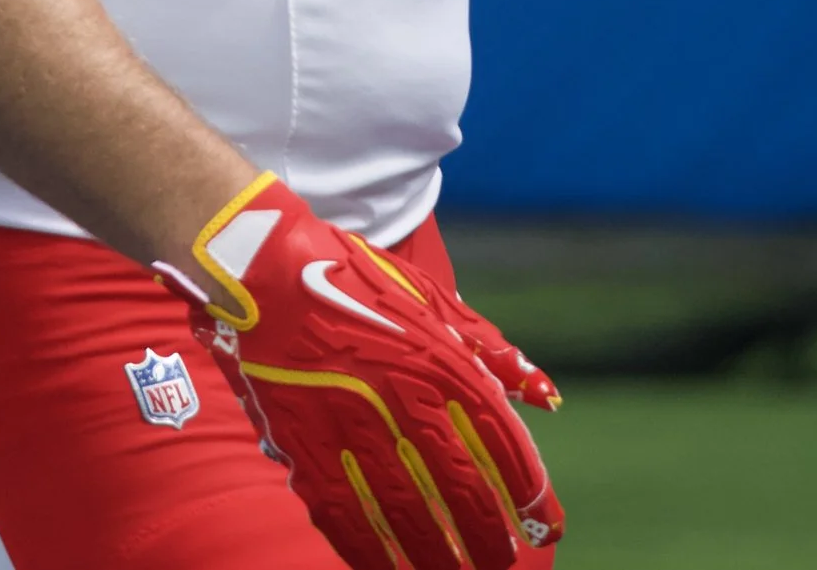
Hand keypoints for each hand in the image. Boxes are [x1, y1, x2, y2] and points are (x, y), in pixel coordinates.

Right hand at [162, 173, 561, 568]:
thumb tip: (548, 396)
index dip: (528, 485)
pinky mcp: (306, 448)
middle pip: (458, 484)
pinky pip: (346, 515)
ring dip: (438, 554)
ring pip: (406, 511)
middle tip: (503, 559)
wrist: (269, 274)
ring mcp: (351, 427)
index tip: (546, 518)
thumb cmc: (359, 283)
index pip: (498, 437)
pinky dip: (372, 551)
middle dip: (486, 531)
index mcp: (437, 357)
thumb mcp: (434, 301)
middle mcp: (400, 397)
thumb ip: (492, 352)